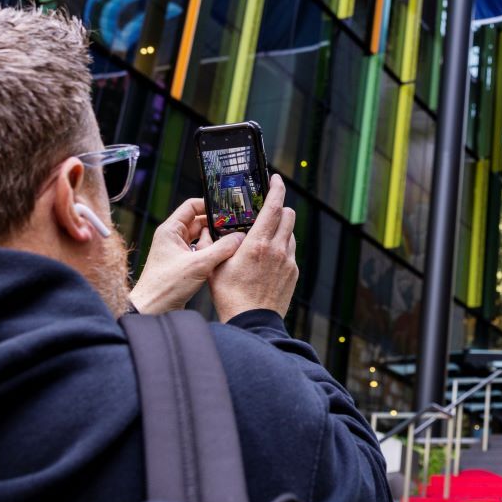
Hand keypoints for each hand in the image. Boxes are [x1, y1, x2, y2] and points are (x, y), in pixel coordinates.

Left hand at [130, 198, 243, 314]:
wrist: (152, 311)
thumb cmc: (164, 286)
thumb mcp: (198, 264)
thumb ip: (221, 249)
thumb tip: (239, 237)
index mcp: (170, 230)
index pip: (191, 206)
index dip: (208, 204)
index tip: (226, 207)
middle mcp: (173, 238)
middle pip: (199, 223)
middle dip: (216, 224)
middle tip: (235, 226)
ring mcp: (178, 252)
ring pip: (201, 239)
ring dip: (215, 241)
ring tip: (232, 242)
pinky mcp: (183, 266)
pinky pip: (201, 253)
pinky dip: (212, 254)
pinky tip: (225, 258)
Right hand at [208, 174, 296, 321]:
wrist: (252, 322)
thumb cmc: (230, 296)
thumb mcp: (215, 267)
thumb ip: (215, 245)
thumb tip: (208, 229)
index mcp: (257, 244)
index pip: (274, 207)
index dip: (277, 189)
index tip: (276, 179)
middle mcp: (277, 249)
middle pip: (288, 215)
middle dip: (279, 208)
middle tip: (267, 210)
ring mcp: (288, 261)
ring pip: (291, 233)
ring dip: (281, 228)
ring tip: (264, 237)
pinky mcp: (293, 273)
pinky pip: (291, 251)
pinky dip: (282, 247)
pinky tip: (268, 258)